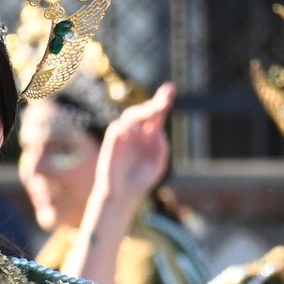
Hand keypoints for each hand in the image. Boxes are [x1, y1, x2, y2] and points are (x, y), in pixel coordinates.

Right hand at [91, 84, 174, 212]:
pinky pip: (116, 128)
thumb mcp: (157, 164)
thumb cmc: (141, 180)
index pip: (157, 113)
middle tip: (163, 102)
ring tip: (152, 112)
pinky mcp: (112, 143)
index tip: (171, 88)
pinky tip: (134, 129)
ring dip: (141, 113)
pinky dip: (125, 127)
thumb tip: (157, 131)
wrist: (122, 195)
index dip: (163, 99)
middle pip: (145, 111)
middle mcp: (137, 131)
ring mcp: (124, 136)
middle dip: (154, 105)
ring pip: (130, 115)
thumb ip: (160, 147)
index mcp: (150, 134)